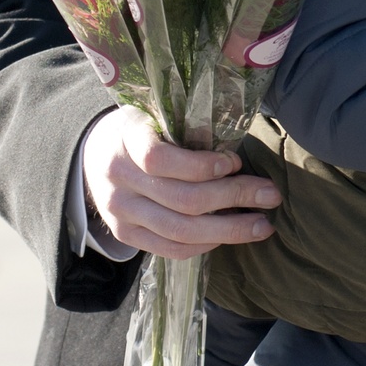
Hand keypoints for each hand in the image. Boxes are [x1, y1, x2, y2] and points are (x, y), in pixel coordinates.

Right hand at [83, 106, 281, 259]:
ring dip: (229, 229)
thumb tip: (237, 152)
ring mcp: (121, 213)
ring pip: (180, 230)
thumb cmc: (140, 129)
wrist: (93, 155)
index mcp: (127, 140)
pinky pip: (170, 249)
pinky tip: (230, 235)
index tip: (236, 161)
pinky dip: (205, 244)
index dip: (203, 164)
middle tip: (271, 195)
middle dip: (234, 197)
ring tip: (262, 225)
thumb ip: (185, 130)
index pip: (160, 159)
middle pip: (182, 199)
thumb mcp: (155, 115)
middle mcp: (120, 180)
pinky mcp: (126, 235)